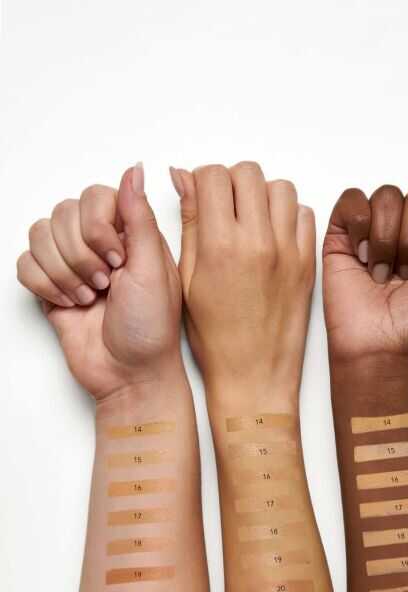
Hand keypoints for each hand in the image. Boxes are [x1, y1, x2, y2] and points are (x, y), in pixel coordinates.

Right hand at [17, 164, 181, 399]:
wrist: (129, 376)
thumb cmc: (151, 329)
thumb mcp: (153, 270)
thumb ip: (139, 218)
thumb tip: (135, 169)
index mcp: (130, 235)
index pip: (95, 196)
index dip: (97, 225)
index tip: (117, 260)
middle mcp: (99, 244)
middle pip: (63, 213)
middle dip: (80, 255)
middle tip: (104, 285)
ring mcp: (73, 265)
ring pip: (40, 235)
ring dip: (62, 271)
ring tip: (88, 298)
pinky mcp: (51, 288)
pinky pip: (25, 264)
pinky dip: (44, 285)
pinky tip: (69, 305)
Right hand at [170, 161, 314, 404]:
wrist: (253, 376)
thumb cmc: (215, 338)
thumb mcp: (188, 278)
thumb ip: (190, 223)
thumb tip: (183, 178)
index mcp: (220, 246)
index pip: (213, 176)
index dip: (202, 180)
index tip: (200, 194)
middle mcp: (258, 242)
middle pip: (248, 173)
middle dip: (230, 181)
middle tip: (223, 205)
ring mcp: (288, 251)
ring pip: (280, 187)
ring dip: (261, 194)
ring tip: (249, 218)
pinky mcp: (308, 262)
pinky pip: (304, 214)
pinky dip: (287, 215)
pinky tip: (271, 235)